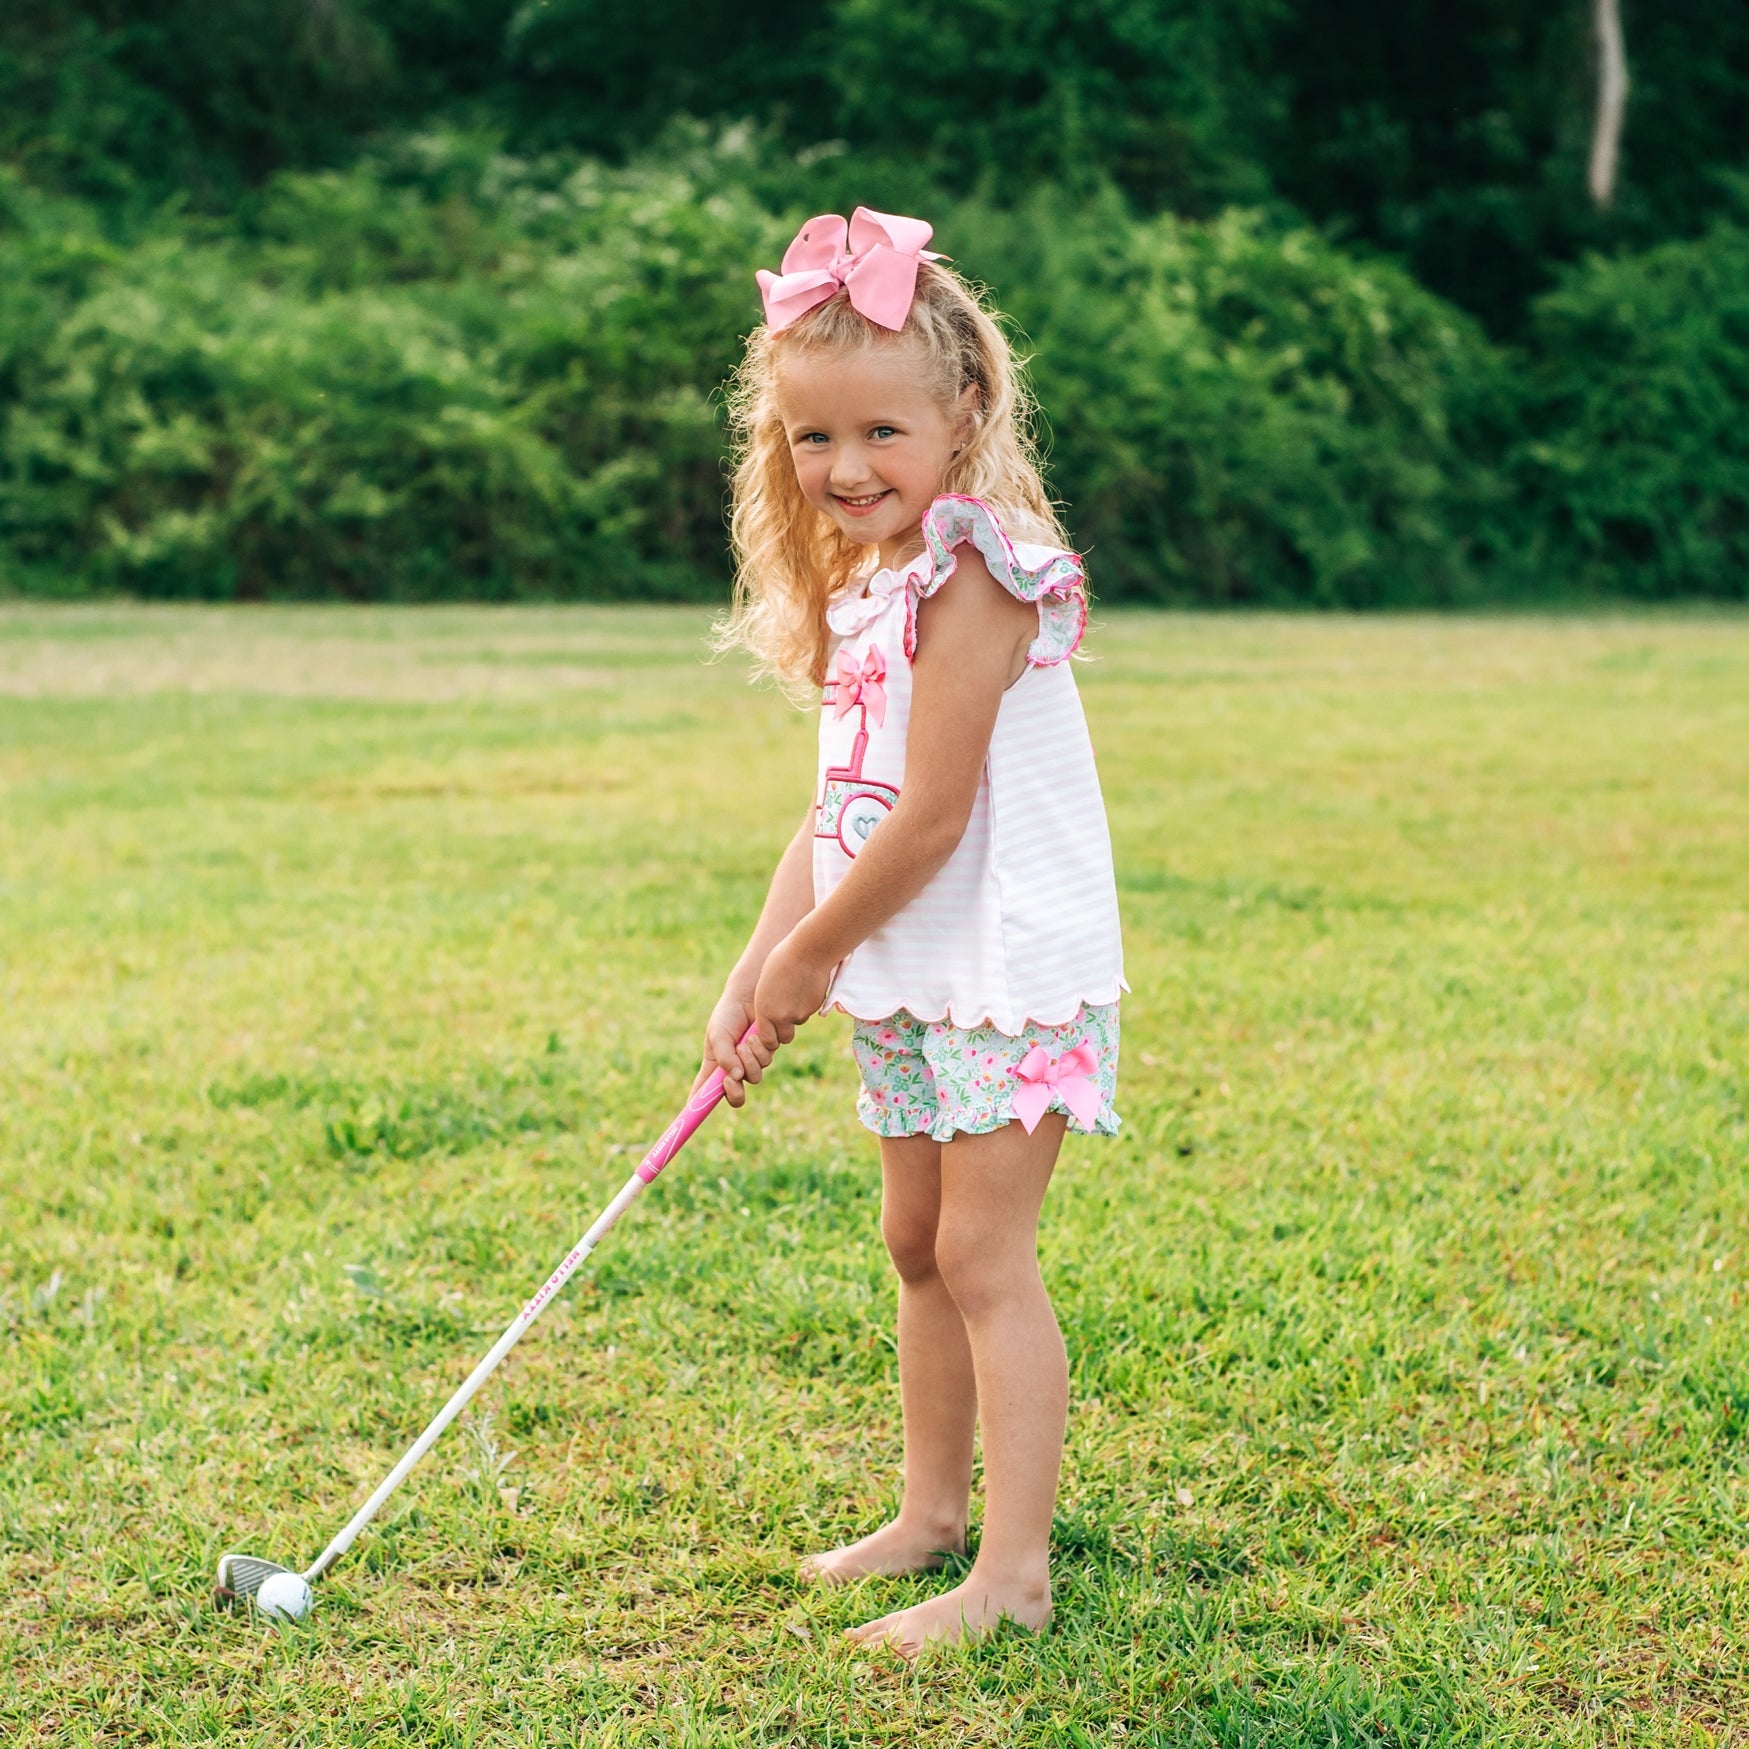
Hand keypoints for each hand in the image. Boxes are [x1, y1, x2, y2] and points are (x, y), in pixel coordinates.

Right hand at [694, 988, 772, 1108]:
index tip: (691, 1116)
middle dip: (735, 1091)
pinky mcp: (767, 1053)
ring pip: (755, 1077)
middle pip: (736, 1096)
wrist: (749, 995)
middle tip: (732, 1077)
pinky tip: (756, 1033)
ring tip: (745, 1042)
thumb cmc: (727, 1015)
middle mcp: (733, 1069)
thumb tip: (736, 1077)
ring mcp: (752, 1062)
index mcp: (715, 1068)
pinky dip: (760, 1048)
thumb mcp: (718, 1034)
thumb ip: (724, 1056)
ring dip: (749, 1060)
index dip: (697, 1108)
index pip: (704, 1093)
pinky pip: (767, 1060)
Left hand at [752, 929, 832, 1050]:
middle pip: (785, 1038)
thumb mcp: (765, 985)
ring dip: (796, 1014)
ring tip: (795, 990)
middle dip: (784, 1031)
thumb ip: (767, 1005)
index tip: (771, 1031)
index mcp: (764, 1011)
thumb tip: (772, 1016)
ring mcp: (800, 1014)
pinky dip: (807, 1003)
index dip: (770, 1038)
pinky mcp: (814, 1007)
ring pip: (798, 1021)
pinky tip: (805, 985)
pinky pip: (809, 1011)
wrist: (807, 952)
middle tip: (785, 1017)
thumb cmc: (781, 961)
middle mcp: (782, 1017)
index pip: (767, 1040)